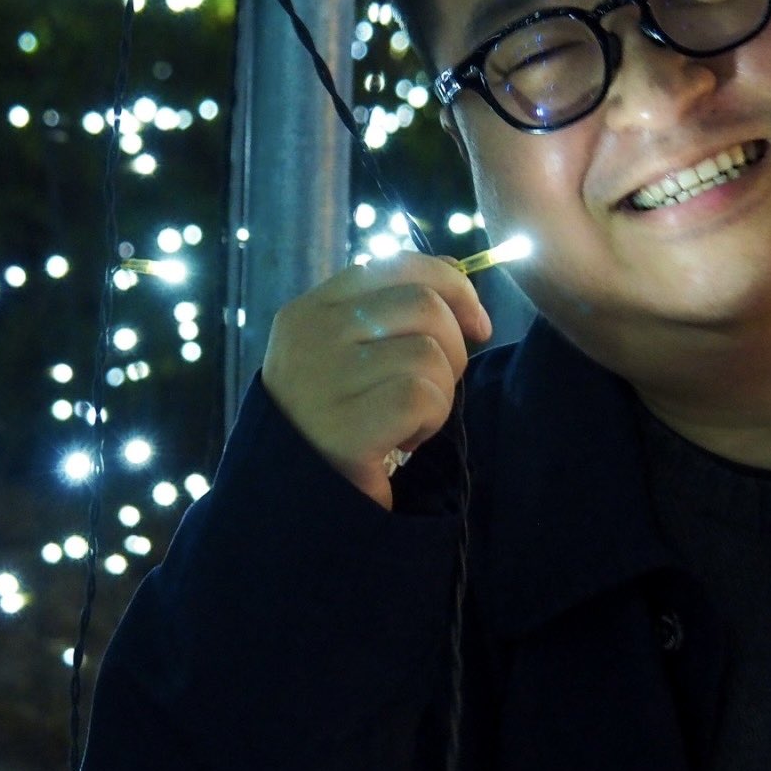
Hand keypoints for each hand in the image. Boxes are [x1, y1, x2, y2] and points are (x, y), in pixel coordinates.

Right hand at [262, 252, 492, 509]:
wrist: (294, 505)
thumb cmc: (334, 424)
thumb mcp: (349, 355)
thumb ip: (388, 312)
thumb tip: (456, 277)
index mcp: (311, 309)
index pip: (400, 265)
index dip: (454, 288)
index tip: (476, 324)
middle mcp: (311, 334)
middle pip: (424, 304)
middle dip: (454, 348)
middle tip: (435, 389)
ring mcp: (323, 378)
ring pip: (429, 352)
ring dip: (440, 394)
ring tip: (409, 421)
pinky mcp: (344, 427)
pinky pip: (422, 396)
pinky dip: (430, 422)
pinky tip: (403, 442)